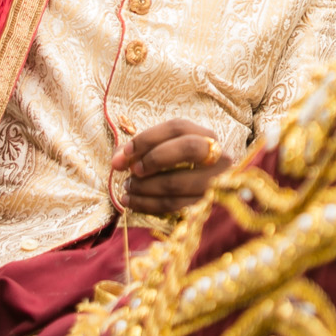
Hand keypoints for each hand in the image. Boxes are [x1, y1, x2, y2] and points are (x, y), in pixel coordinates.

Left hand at [113, 119, 230, 215]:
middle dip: (154, 158)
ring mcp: (216, 183)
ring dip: (144, 187)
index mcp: (207, 137)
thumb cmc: (182, 172)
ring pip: (177, 182)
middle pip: (188, 147)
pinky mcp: (208, 207)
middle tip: (133, 170)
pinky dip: (148, 204)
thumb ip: (140, 152)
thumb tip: (117, 160)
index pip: (177, 127)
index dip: (148, 138)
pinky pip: (174, 206)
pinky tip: (132, 203)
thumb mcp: (166, 154)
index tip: (125, 153)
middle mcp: (218, 156)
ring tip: (127, 188)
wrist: (213, 202)